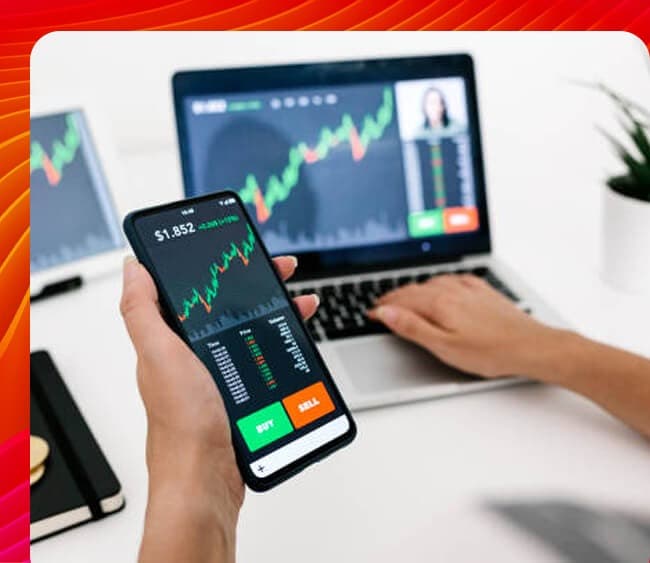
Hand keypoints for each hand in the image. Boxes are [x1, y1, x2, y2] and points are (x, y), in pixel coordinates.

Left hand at [120, 255, 317, 561]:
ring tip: (301, 303)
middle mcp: (193, 355)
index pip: (194, 290)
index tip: (241, 251)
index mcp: (171, 341)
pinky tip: (295, 341)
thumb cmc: (183, 424)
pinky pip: (261, 357)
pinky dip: (280, 343)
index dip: (216, 267)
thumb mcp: (160, 355)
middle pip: (228, 306)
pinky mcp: (239, 393)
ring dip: (275, 311)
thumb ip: (142, 311)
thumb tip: (131, 267)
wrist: (207, 480)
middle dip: (257, 284)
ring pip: (250, 330)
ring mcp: (218, 374)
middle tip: (283, 271)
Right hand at [369, 274, 553, 377]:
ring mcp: (468, 288)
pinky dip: (437, 282)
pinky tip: (439, 286)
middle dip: (394, 297)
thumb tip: (387, 313)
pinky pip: (452, 279)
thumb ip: (412, 327)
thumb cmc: (491, 352)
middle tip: (381, 306)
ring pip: (431, 282)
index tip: (371, 313)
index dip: (383, 308)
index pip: (401, 301)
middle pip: (414, 288)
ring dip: (413, 289)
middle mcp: (452, 290)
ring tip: (404, 297)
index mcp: (439, 303)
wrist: (531, 346)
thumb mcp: (444, 346)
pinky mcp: (482, 290)